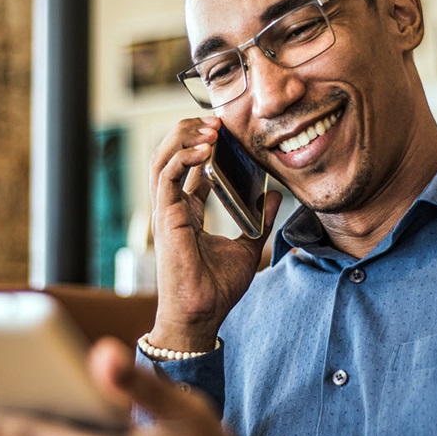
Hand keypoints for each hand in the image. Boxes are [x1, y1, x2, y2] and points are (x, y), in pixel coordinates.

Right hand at [148, 117, 282, 349]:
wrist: (203, 314)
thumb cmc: (217, 289)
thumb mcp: (248, 246)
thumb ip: (258, 219)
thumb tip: (274, 196)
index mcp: (188, 211)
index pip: (188, 166)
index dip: (204, 143)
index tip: (226, 130)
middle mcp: (173, 206)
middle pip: (171, 154)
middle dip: (192, 131)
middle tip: (219, 121)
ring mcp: (165, 210)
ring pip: (162, 157)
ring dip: (185, 136)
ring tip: (210, 127)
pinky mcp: (164, 217)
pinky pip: (166, 174)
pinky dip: (183, 156)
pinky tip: (205, 148)